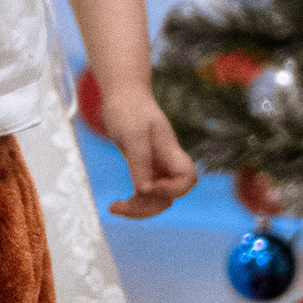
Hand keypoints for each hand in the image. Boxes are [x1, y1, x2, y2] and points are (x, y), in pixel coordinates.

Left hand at [97, 84, 198, 219]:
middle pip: (171, 195)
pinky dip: (132, 202)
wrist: (122, 94)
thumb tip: (145, 191)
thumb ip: (140, 163)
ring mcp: (156, 166)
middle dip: (149, 206)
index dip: (172, 189)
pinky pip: (145, 194)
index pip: (187, 178)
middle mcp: (166, 162)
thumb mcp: (133, 135)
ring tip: (115, 207)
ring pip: (157, 199)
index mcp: (170, 151)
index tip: (147, 187)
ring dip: (139, 208)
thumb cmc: (129, 109)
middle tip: (121, 206)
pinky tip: (115, 204)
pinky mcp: (144, 168)